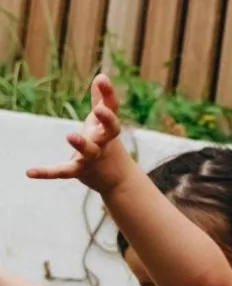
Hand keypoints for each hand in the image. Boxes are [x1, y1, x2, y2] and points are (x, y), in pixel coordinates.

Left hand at [27, 75, 126, 191]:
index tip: (102, 80)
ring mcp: (93, 158)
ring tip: (70, 135)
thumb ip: (101, 100)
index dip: (108, 95)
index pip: (112, 110)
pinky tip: (29, 172)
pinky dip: (47, 172)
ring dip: (81, 144)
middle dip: (107, 120)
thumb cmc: (106, 144)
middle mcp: (104, 142)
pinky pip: (64, 171)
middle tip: (98, 109)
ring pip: (88, 151)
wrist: (118, 181)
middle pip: (110, 131)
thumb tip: (101, 76)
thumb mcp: (102, 122)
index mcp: (107, 129)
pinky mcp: (80, 171)